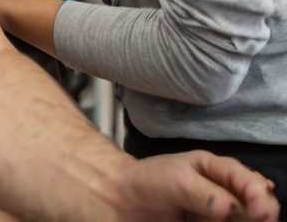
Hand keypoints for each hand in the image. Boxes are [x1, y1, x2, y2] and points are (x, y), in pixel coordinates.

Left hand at [115, 151, 278, 220]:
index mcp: (217, 170)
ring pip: (246, 220)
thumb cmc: (149, 182)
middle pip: (257, 204)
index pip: (248, 180)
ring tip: (225, 221)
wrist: (126, 201)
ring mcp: (220, 214)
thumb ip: (202, 193)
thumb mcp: (176, 180)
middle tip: (259, 219)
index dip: (259, 195)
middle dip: (262, 213)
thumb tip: (229, 206)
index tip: (260, 212)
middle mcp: (224, 192)